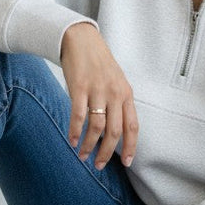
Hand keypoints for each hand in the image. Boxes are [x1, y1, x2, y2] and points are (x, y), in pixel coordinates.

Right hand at [60, 23, 138, 169]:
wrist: (81, 39)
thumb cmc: (99, 63)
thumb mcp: (116, 81)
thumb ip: (119, 103)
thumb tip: (116, 130)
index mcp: (126, 93)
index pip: (132, 126)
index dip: (131, 147)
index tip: (127, 163)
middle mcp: (114, 93)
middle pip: (114, 132)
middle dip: (107, 153)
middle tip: (99, 165)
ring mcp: (97, 90)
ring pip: (96, 127)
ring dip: (88, 146)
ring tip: (82, 156)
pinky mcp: (79, 87)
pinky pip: (78, 116)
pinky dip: (74, 131)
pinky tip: (72, 140)